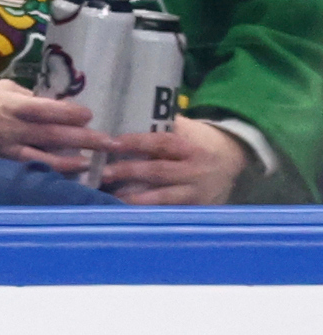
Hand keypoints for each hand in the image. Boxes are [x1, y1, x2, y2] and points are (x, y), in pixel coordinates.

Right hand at [0, 79, 103, 176]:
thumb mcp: (7, 88)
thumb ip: (32, 99)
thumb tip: (60, 107)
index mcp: (12, 105)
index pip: (45, 110)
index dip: (69, 113)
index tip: (89, 116)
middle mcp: (9, 129)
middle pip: (49, 135)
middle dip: (81, 139)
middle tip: (107, 143)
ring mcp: (2, 150)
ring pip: (37, 158)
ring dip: (64, 163)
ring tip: (86, 165)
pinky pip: (21, 171)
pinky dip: (42, 174)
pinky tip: (59, 177)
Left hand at [101, 115, 248, 204]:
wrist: (233, 163)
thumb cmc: (199, 143)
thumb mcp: (189, 131)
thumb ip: (166, 127)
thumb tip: (127, 119)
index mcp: (192, 147)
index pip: (162, 142)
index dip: (137, 142)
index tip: (113, 143)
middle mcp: (194, 170)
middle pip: (157, 171)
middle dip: (128, 172)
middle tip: (102, 173)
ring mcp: (194, 193)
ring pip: (160, 197)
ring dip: (131, 198)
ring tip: (106, 196)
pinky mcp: (192, 210)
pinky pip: (165, 214)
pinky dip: (144, 214)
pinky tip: (124, 214)